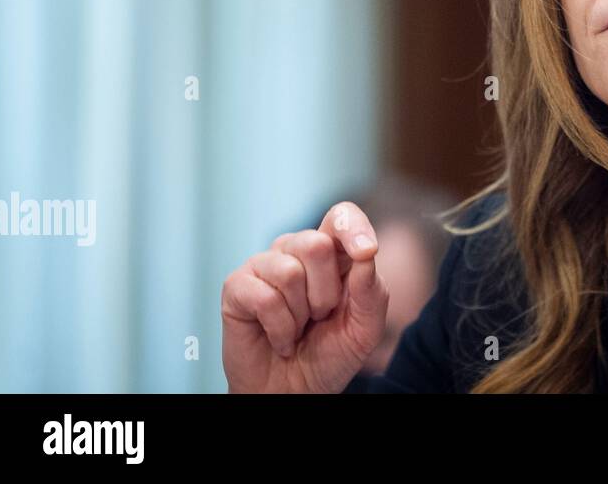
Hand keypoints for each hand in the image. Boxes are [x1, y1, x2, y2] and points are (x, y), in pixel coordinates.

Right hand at [221, 201, 388, 392]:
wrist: (295, 392)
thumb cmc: (330, 354)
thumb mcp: (365, 328)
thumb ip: (371, 291)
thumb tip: (365, 254)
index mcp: (333, 253)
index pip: (341, 216)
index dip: (352, 227)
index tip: (366, 252)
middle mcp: (296, 250)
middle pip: (316, 244)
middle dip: (326, 293)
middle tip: (320, 316)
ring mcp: (264, 265)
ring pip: (290, 271)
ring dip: (300, 314)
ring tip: (298, 328)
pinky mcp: (237, 287)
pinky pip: (265, 297)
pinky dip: (279, 328)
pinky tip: (279, 338)